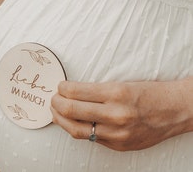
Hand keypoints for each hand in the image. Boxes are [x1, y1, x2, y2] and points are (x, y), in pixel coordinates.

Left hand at [51, 79, 190, 150]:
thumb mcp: (122, 84)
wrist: (175, 110)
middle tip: (53, 98)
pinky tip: (72, 123)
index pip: (75, 92)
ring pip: (76, 130)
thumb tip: (70, 93)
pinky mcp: (119, 145)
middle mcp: (116, 114)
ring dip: (61, 119)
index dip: (62, 89)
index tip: (60, 86)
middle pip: (71, 111)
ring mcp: (117, 133)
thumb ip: (96, 92)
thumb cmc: (150, 93)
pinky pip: (91, 138)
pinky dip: (77, 129)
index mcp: (116, 93)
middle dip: (56, 103)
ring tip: (57, 112)